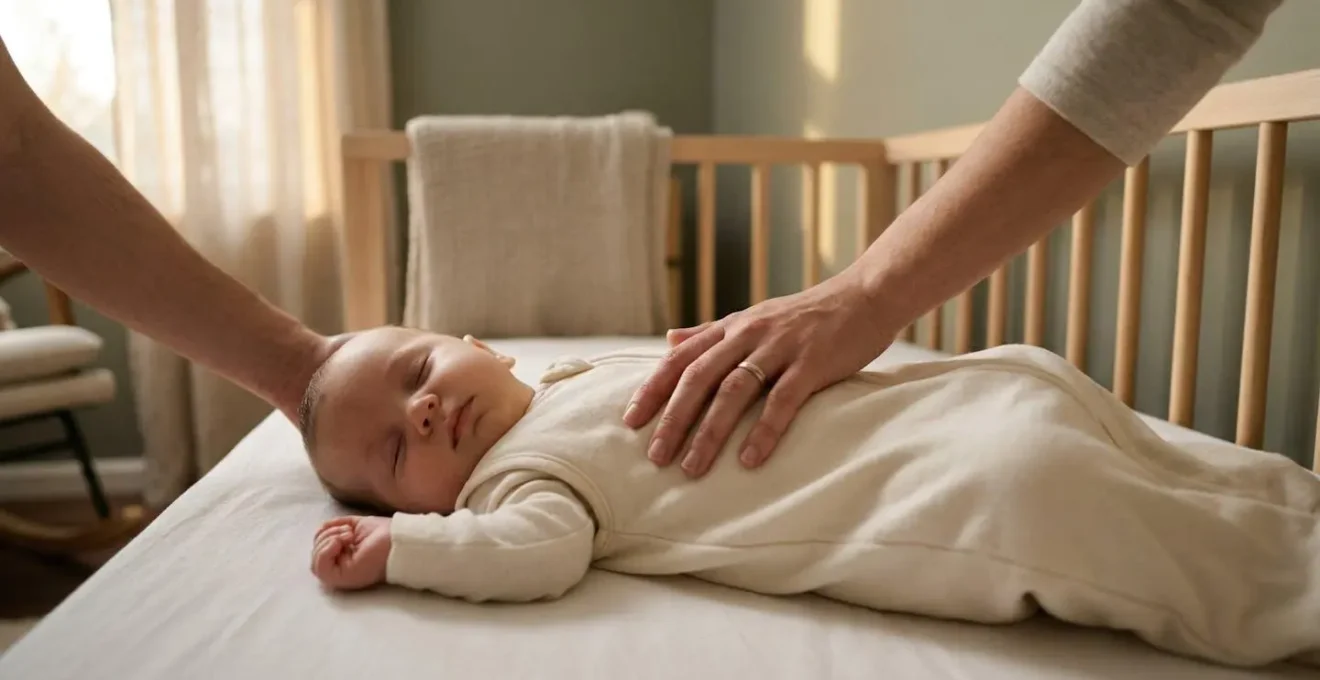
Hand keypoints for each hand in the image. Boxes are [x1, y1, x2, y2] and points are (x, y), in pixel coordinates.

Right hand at [311, 515, 391, 590]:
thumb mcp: (354, 524)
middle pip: (314, 554)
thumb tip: (321, 528)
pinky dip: (325, 551)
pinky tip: (340, 542)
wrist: (398, 541)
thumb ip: (336, 526)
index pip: (318, 547)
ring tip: (347, 536)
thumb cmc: (383, 534)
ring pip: (315, 562)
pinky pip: (320, 568)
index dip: (324, 533)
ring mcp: (340, 575)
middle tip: (347, 531)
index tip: (344, 527)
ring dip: (327, 541)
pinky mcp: (342, 579)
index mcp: (343, 555)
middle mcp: (340, 567)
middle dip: (326, 535)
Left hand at [623, 270, 897, 476]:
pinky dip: (763, 431)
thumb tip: (668, 342)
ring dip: (709, 432)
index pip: (681, 358)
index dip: (653, 389)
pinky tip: (749, 461)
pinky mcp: (812, 363)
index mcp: (731, 327)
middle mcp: (748, 334)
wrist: (864, 296)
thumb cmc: (807, 315)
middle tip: (656, 457)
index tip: (630, 421)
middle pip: (699, 377)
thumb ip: (710, 332)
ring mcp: (780, 348)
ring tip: (693, 468)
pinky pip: (782, 400)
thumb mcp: (753, 318)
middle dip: (674, 418)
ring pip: (733, 391)